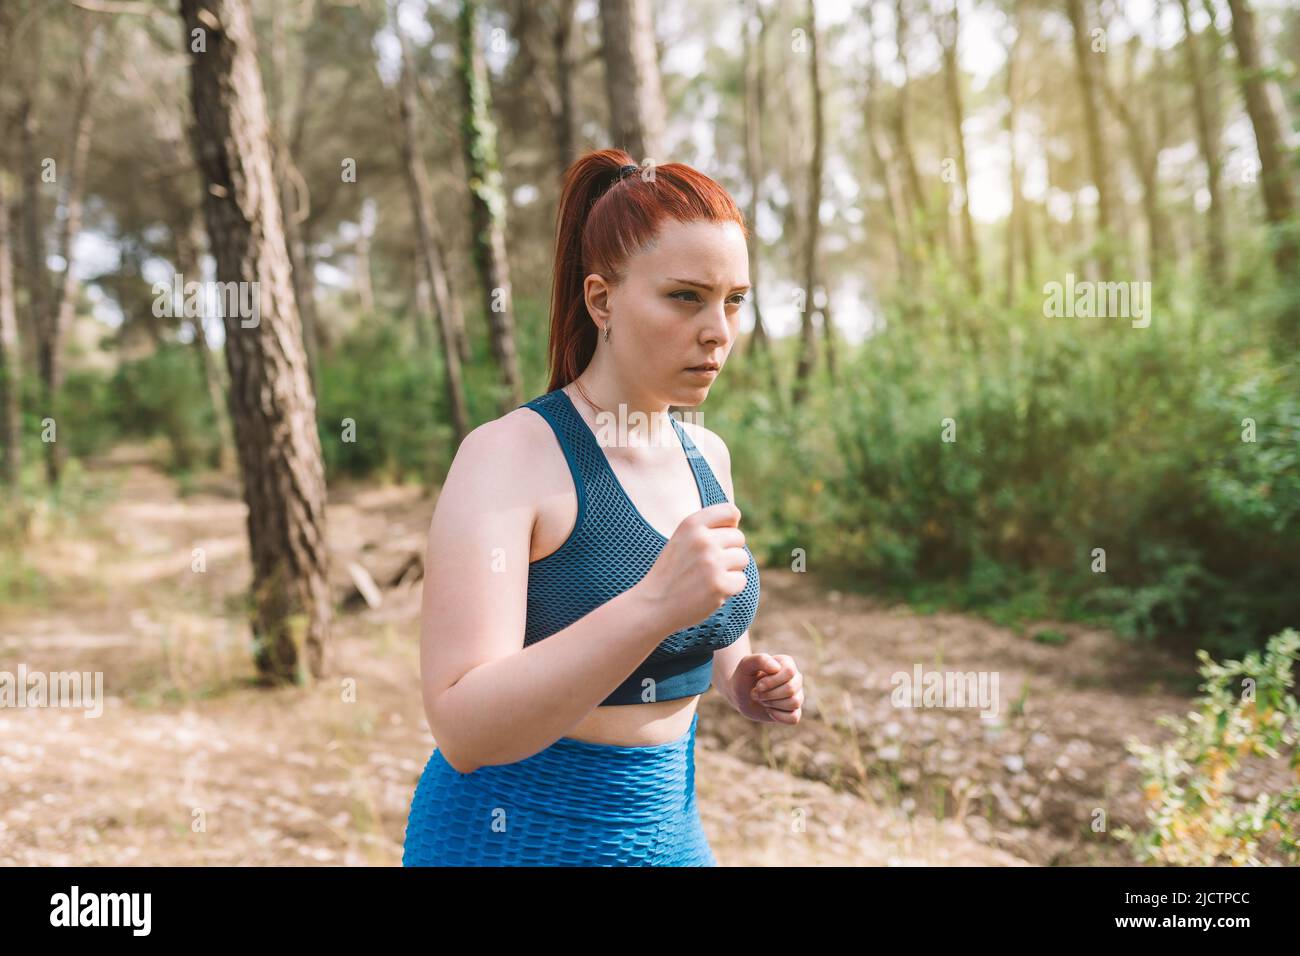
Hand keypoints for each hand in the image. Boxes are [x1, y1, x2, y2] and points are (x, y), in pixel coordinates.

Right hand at [635, 502, 749, 633]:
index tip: (720, 539)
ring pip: (742, 559)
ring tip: (708, 578)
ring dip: (731, 570)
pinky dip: (730, 588)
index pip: (730, 511)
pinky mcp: (720, 585)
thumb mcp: (682, 539)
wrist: (653, 605)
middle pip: (739, 538)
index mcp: (691, 524)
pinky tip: (710, 591)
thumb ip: (706, 529)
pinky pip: (741, 580)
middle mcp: (702, 540)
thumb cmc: (672, 572)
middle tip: (708, 566)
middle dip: (729, 552)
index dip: (730, 526)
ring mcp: (712, 562)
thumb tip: (737, 525)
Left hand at [730, 653, 802, 723]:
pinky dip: (778, 716)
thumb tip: (776, 668)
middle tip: (756, 693)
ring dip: (772, 704)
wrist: (741, 695)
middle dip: (768, 694)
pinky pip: (794, 718)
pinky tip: (769, 710)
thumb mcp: (746, 665)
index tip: (758, 685)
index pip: (789, 672)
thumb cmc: (744, 677)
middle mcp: (795, 678)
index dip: (771, 682)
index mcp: (787, 663)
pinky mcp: (794, 711)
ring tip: (762, 700)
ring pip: (794, 702)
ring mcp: (797, 695)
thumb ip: (760, 660)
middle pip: (790, 689)